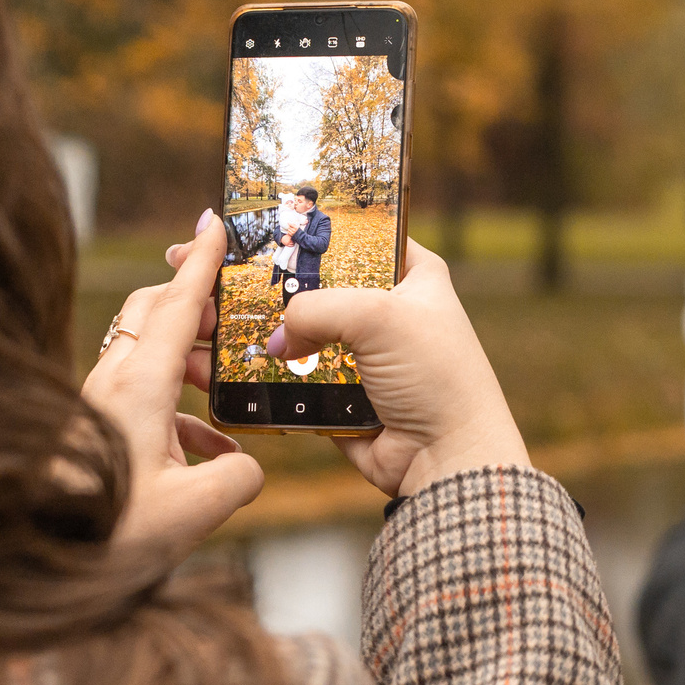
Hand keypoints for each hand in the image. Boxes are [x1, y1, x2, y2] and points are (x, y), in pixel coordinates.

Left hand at [85, 211, 263, 562]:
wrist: (32, 566)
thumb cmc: (104, 537)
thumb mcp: (193, 513)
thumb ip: (238, 479)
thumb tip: (244, 465)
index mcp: (137, 386)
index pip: (176, 305)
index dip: (201, 261)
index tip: (215, 221)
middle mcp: (112, 384)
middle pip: (152, 314)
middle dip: (194, 305)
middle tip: (232, 314)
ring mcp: (98, 406)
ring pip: (146, 357)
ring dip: (188, 363)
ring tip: (224, 393)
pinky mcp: (93, 432)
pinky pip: (140, 398)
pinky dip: (178, 407)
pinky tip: (207, 454)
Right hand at [264, 240, 528, 496]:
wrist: (446, 457)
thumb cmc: (436, 377)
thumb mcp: (378, 317)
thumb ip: (316, 308)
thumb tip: (278, 338)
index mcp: (415, 277)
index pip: (367, 237)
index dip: (327, 233)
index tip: (279, 227)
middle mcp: (391, 314)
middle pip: (327, 288)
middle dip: (290, 290)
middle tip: (247, 284)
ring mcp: (367, 357)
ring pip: (308, 336)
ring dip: (282, 339)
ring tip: (239, 329)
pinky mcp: (347, 397)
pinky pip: (303, 381)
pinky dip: (282, 381)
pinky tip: (249, 370)